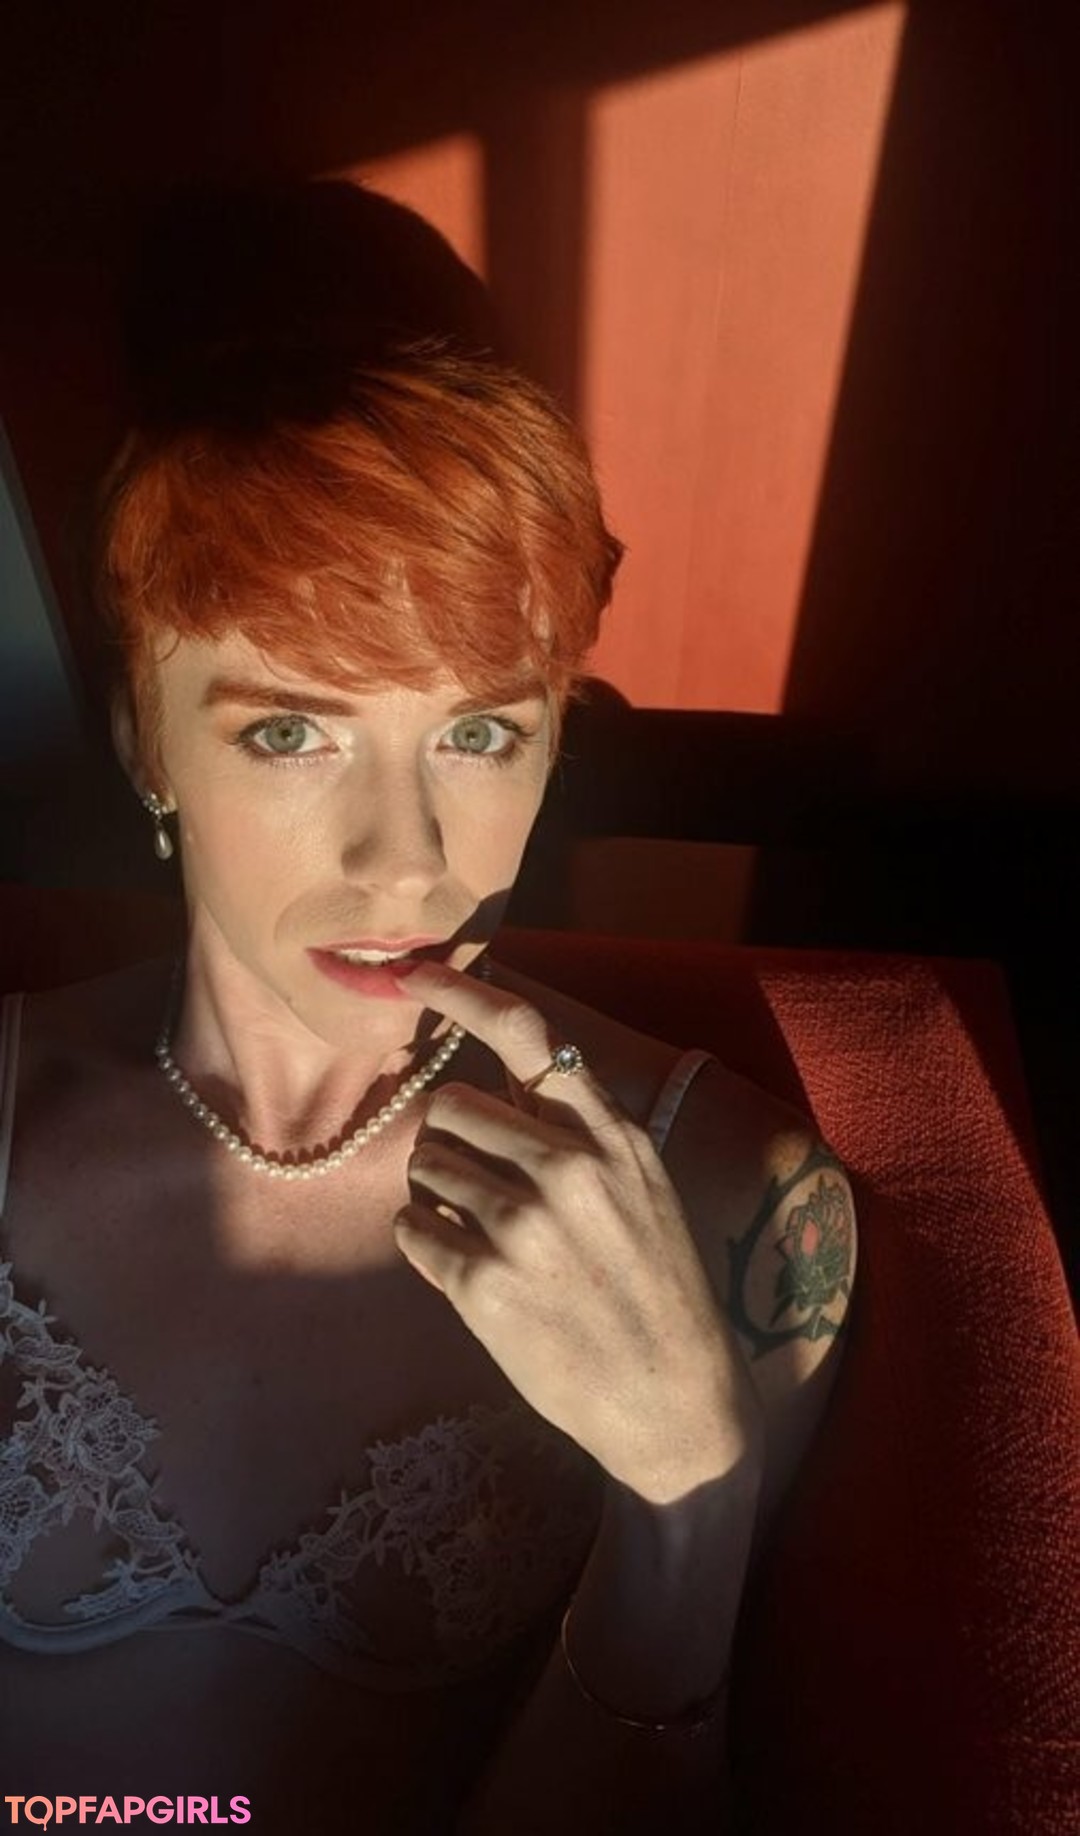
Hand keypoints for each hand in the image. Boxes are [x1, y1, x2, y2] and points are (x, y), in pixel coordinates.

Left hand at [391, 961, 762, 1502]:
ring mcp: (523, 1226)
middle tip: (481, 1185)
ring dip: (437, 1195)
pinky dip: (426, 1245)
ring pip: (424, 1166)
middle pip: (450, 1105)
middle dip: (451, 1140)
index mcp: (613, 1138)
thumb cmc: (655, 1292)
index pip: (530, 1034)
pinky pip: (411, 1231)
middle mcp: (569, 1169)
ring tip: (485, 1237)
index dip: (462, 991)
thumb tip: (486, 1091)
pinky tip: (471, 1273)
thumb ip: (579, 1136)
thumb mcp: (643, 1191)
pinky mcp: (483, 1285)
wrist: (677, 1403)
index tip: (412, 973)